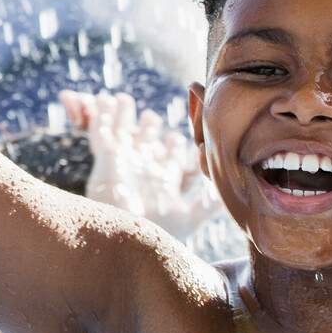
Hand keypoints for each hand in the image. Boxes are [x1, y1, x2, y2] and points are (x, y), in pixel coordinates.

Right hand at [61, 90, 222, 238]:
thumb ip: (208, 203)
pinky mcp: (106, 156)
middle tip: (150, 118)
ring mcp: (125, 161)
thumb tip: (229, 193)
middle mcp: (144, 169)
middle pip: (145, 144)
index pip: (170, 160)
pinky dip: (102, 113)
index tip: (178, 139)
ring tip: (121, 99)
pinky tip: (104, 98)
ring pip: (123, 133)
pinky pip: (102, 130)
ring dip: (123, 116)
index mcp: (165, 181)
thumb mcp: (191, 215)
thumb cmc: (160, 229)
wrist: (126, 234)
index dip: (174, 148)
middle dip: (147, 130)